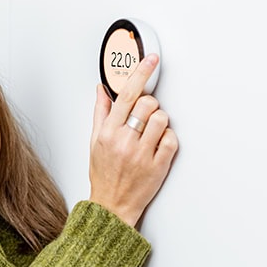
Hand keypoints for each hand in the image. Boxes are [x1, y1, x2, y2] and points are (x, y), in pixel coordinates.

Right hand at [89, 54, 177, 226]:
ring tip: (151, 134)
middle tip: (145, 117)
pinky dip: (167, 140)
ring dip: (160, 122)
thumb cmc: (103, 174)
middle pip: (148, 103)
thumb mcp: (95, 141)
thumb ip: (101, 113)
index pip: (126, 94)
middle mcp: (124, 141)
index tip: (151, 60)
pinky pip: (171, 139)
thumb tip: (102, 90)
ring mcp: (142, 154)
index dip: (141, 73)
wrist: (111, 206)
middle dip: (150, 105)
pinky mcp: (158, 166)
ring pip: (162, 119)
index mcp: (108, 132)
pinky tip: (157, 147)